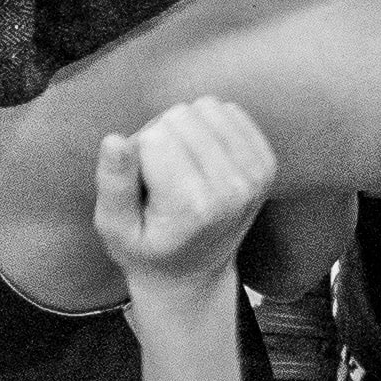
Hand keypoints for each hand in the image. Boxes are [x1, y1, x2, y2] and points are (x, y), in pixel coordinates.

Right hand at [95, 95, 282, 290]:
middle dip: (160, 136)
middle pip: (180, 117)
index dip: (137, 152)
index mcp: (193, 206)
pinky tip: (203, 156)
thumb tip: (114, 139)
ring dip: (186, 128)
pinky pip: (231, 112)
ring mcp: (255, 175)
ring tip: (180, 165)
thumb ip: (113, 183)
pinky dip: (211, 125)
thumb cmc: (146, 248)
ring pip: (206, 108)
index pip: (154, 136)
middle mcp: (232, 189)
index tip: (142, 183)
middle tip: (160, 175)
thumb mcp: (114, 227)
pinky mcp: (267, 163)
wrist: (193, 273)